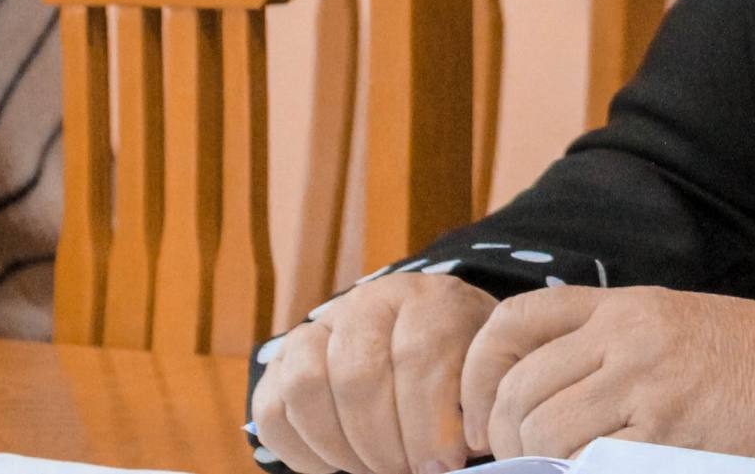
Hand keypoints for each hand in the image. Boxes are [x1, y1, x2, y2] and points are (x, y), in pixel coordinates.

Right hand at [251, 271, 500, 473]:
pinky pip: (272, 407)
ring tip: (374, 470)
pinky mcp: (282, 359)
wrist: (428, 346)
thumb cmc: (463, 373)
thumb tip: (444, 462)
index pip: (420, 354)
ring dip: (341, 447)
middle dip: (384, 443)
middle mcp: (369, 300)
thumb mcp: (482, 377)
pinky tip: (338, 466)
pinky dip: (302, 451)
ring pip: (307, 385)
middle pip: (359, 375)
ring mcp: (320, 326)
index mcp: (429, 299)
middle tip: (407, 472)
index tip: (444, 463)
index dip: (430, 421)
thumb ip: (473, 408)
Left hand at [461, 285, 754, 472]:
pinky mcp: (669, 434)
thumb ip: (611, 347)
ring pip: (543, 430)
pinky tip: (596, 473)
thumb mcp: (676, 327)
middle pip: (519, 387)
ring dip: (536, 464)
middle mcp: (628, 337)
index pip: (515, 321)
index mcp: (626, 306)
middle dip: (500, 436)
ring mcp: (648, 385)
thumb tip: (536, 398)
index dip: (478, 371)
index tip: (479, 413)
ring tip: (556, 473)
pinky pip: (587, 463)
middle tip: (513, 462)